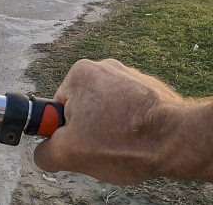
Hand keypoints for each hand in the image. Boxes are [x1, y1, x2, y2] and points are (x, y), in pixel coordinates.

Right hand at [33, 58, 207, 183]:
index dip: (66, 130)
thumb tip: (43, 153)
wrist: (177, 141)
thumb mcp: (69, 154)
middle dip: (89, 128)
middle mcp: (104, 66)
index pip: (58, 106)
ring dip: (111, 126)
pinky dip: (130, 123)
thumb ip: (44, 153)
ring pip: (107, 108)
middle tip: (101, 146)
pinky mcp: (150, 88)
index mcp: (80, 74)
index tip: (80, 142)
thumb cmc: (123, 142)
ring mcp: (130, 76)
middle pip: (83, 106)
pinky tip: (137, 138)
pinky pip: (129, 108)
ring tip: (122, 144)